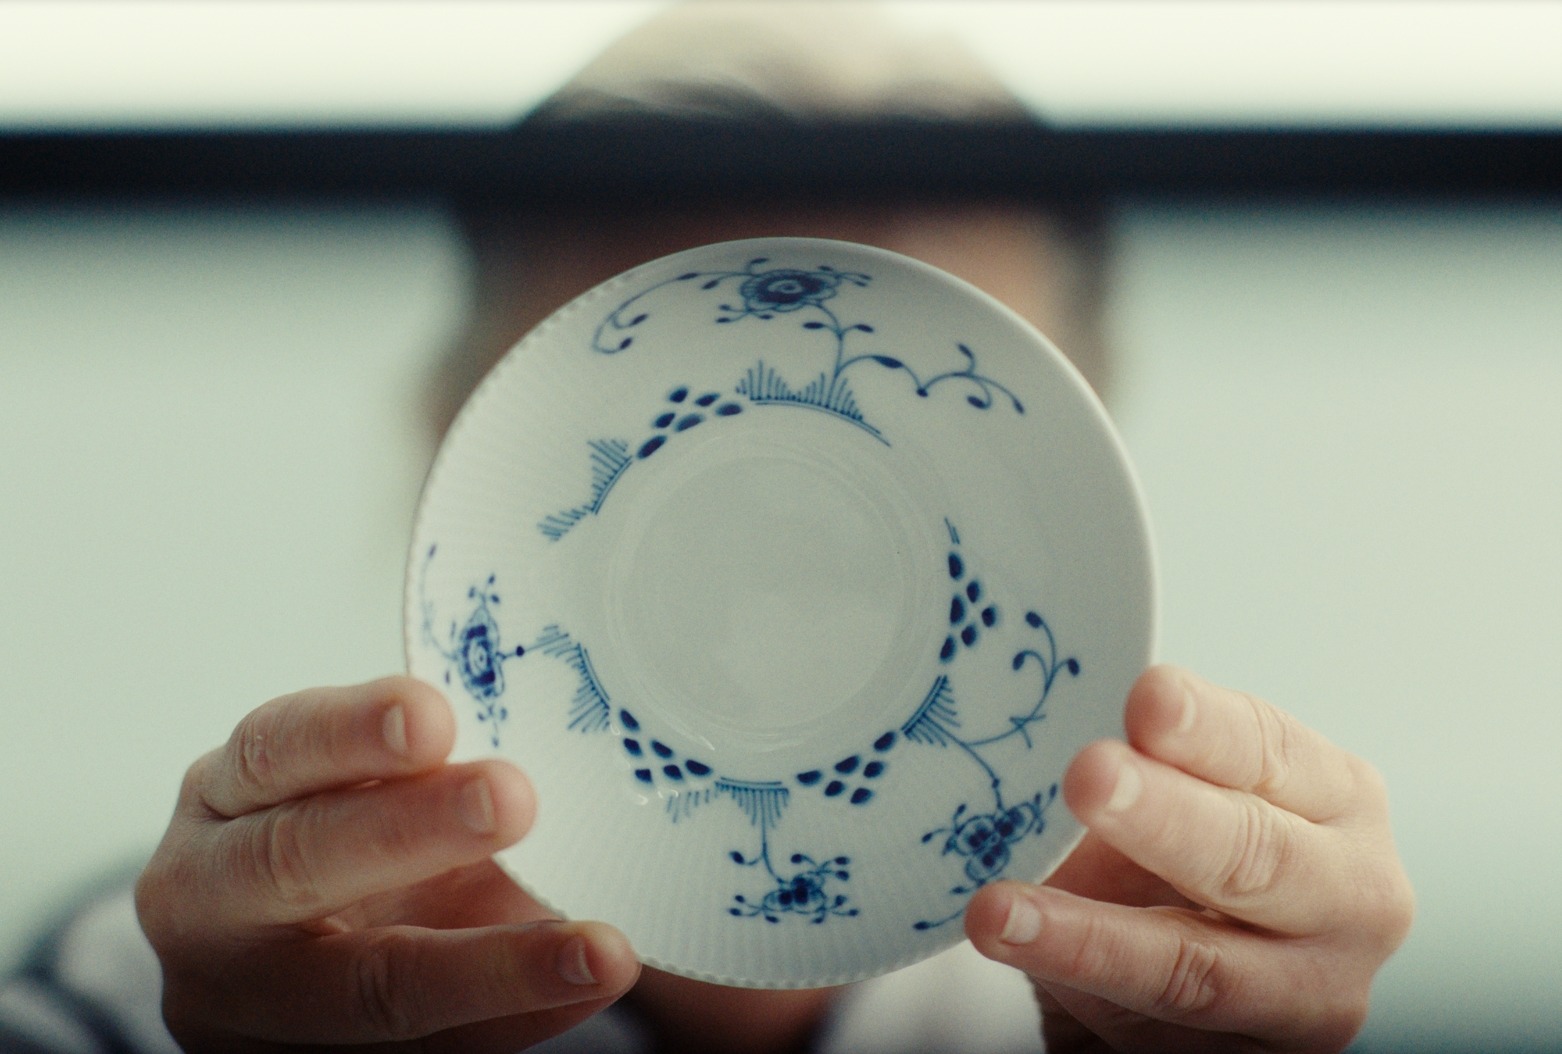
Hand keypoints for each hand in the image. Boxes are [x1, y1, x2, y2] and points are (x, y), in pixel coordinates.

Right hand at [135, 677, 640, 1051]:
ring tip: (597, 946)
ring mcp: (248, 1006)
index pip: (273, 752)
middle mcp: (212, 902)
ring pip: (367, 991)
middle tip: (513, 799)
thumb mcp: (359, 790)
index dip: (348, 733)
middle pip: (296, 864)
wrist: (284, 963)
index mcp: (226, 800)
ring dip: (494, 967)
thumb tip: (568, 755)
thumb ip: (431, 773)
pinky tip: (585, 985)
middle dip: (411, 831)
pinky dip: (516, 1017)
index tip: (432, 718)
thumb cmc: (345, 847)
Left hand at [964, 665, 1413, 1052]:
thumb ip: (1131, 774)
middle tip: (1087, 777)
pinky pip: (1157, 1029)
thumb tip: (1033, 744)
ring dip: (1090, 935)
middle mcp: (1352, 898)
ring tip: (999, 907)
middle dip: (1166, 817)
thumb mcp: (1170, 803)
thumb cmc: (1180, 868)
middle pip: (1257, 858)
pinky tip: (1014, 950)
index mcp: (1335, 798)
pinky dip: (1076, 985)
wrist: (1182, 995)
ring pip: (1201, 969)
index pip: (1272, 751)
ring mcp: (1315, 997)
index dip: (1209, 729)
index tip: (1149, 698)